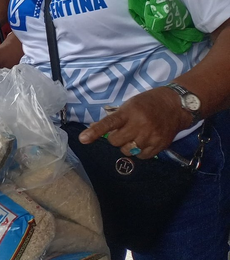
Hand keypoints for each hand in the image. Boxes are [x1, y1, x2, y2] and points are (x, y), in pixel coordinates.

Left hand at [78, 87, 193, 158]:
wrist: (175, 106)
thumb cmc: (148, 103)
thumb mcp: (130, 105)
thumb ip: (115, 117)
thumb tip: (96, 128)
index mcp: (129, 112)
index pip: (109, 123)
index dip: (95, 131)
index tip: (83, 139)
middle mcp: (139, 125)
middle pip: (116, 142)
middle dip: (115, 139)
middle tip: (123, 131)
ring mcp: (150, 136)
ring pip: (127, 151)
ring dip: (127, 146)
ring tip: (135, 136)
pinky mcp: (159, 145)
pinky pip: (141, 156)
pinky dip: (139, 152)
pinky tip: (144, 141)